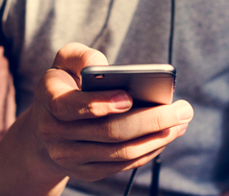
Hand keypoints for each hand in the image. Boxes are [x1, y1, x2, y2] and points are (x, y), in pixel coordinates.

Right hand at [29, 42, 193, 181]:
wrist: (45, 128)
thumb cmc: (64, 85)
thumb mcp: (65, 61)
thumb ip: (81, 56)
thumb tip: (102, 66)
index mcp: (48, 99)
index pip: (70, 106)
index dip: (100, 103)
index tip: (129, 97)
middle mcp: (54, 132)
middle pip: (108, 132)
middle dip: (151, 120)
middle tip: (183, 108)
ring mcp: (69, 157)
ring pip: (120, 152)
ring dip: (157, 138)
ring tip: (181, 121)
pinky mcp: (86, 172)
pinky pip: (122, 165)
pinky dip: (149, 150)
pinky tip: (167, 135)